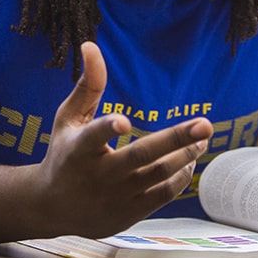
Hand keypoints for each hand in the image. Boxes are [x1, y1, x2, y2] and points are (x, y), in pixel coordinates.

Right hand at [33, 41, 212, 238]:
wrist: (53, 208)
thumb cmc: (63, 154)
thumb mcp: (68, 118)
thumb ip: (87, 84)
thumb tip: (91, 44)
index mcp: (78, 150)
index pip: (94, 136)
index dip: (107, 128)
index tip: (123, 121)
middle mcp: (98, 176)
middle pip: (141, 157)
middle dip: (175, 139)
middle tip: (205, 124)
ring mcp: (116, 197)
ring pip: (158, 174)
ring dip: (185, 154)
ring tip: (202, 136)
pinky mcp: (129, 213)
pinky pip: (163, 194)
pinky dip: (179, 176)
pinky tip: (189, 160)